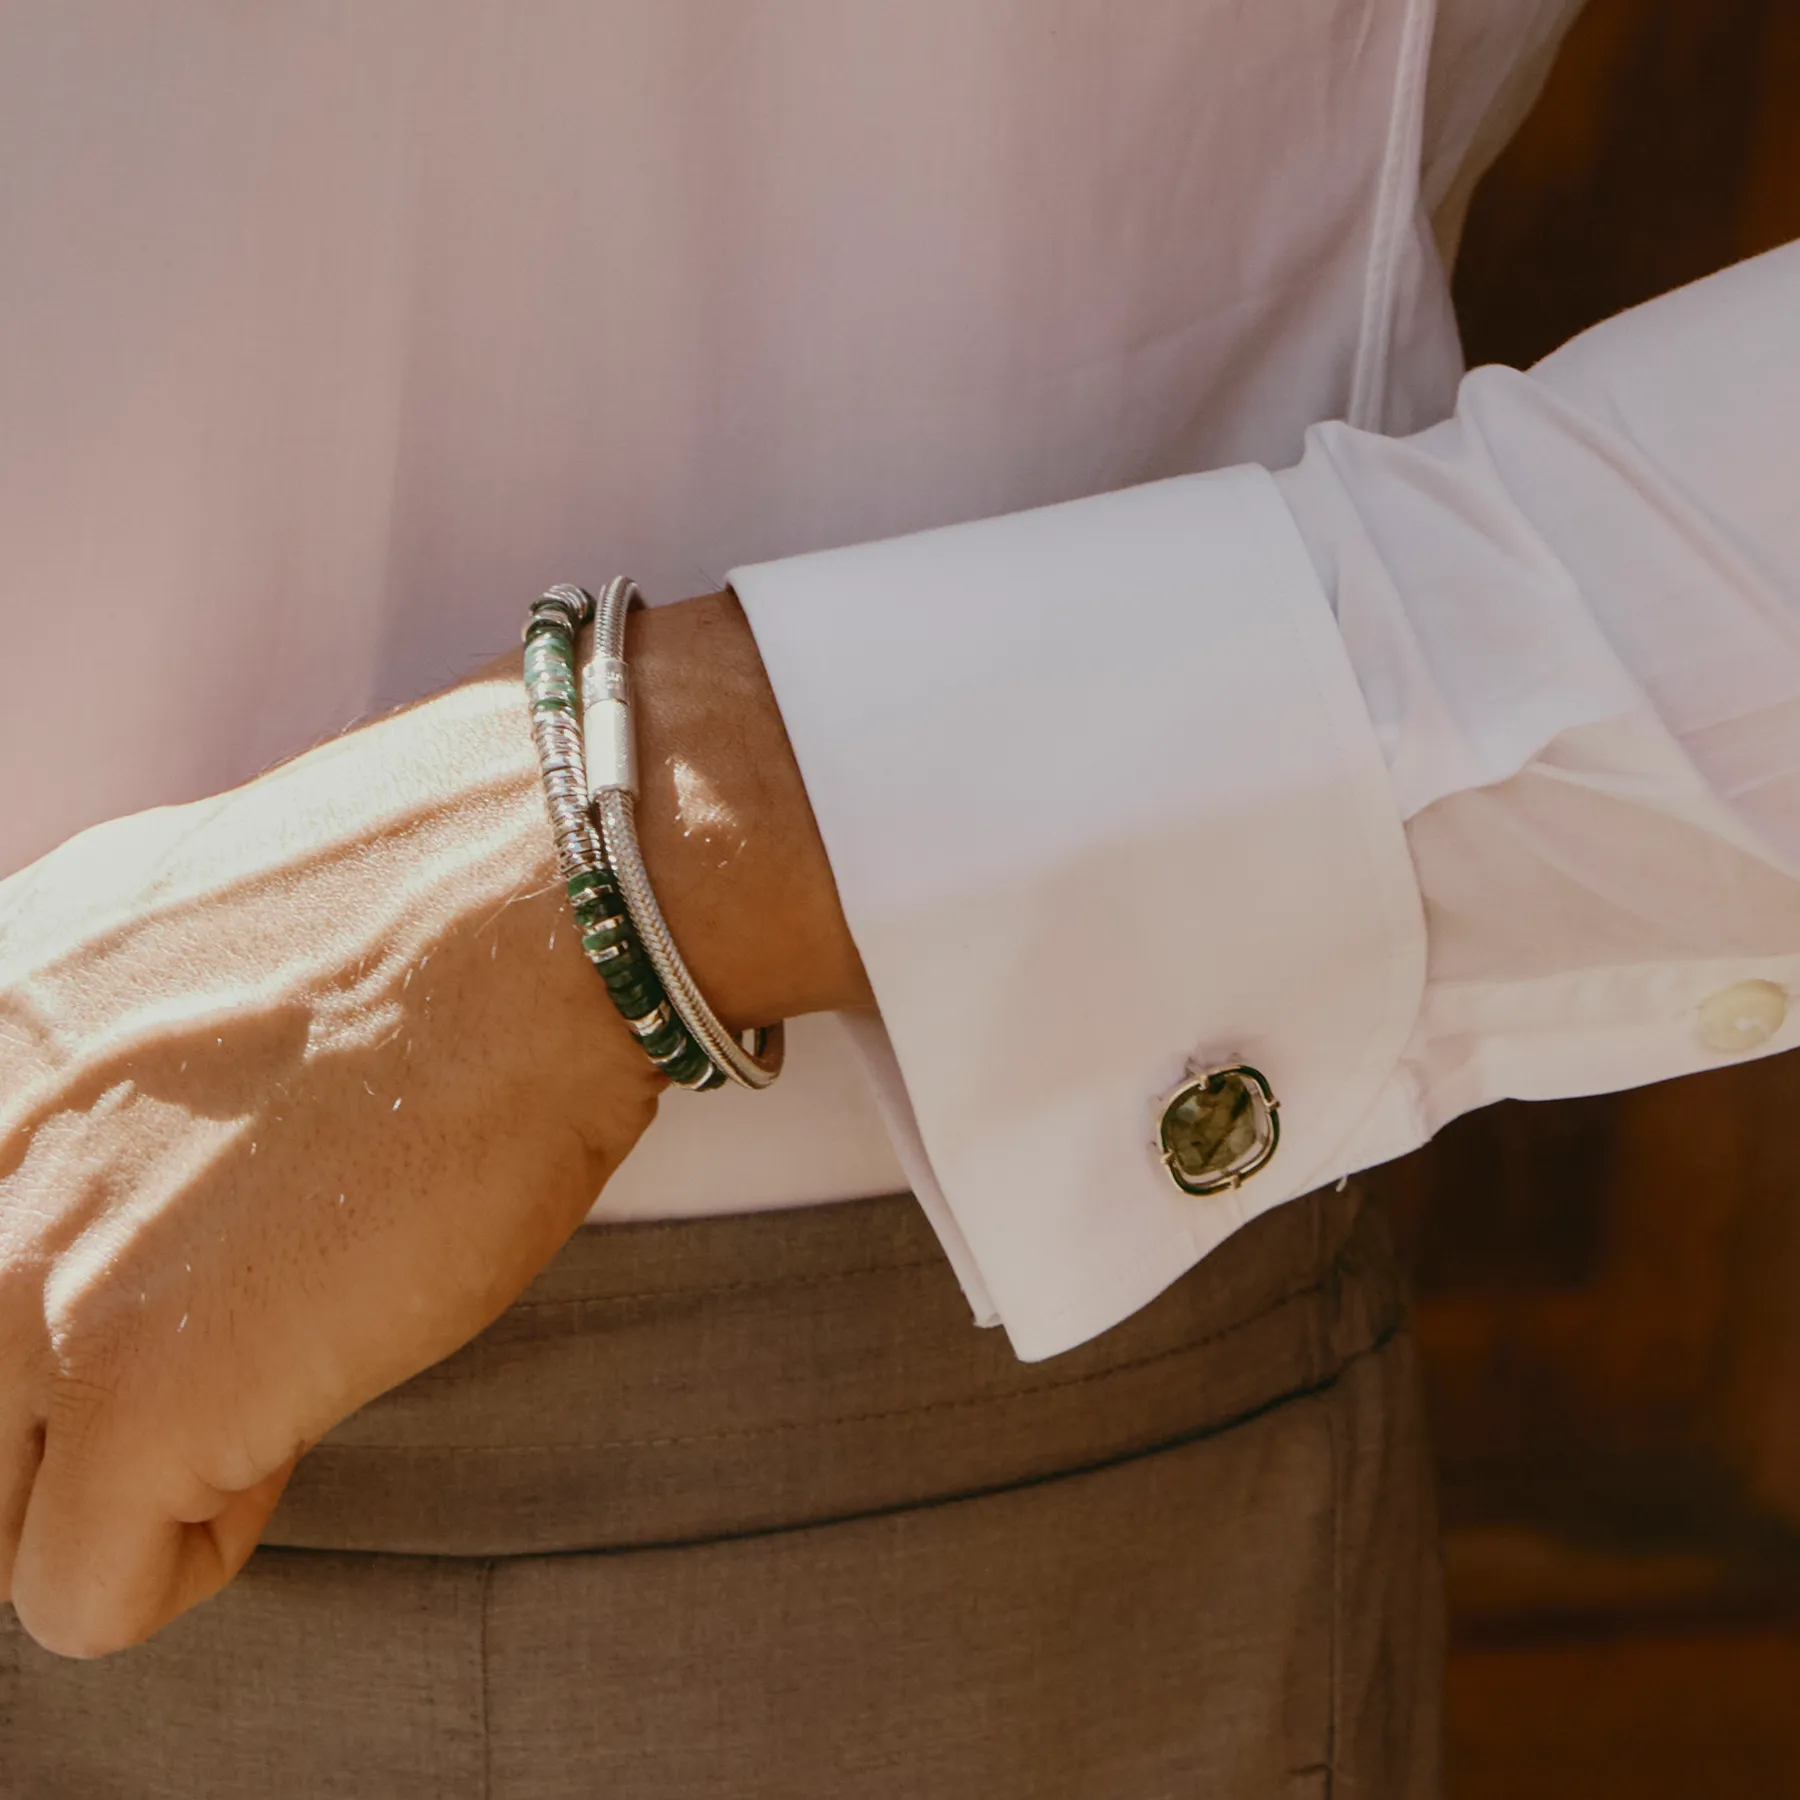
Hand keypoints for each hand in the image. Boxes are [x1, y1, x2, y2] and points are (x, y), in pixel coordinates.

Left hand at [0, 592, 866, 1658]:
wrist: (551, 906)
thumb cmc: (439, 892)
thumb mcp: (179, 919)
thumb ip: (90, 1033)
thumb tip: (116, 1127)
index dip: (67, 1286)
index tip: (180, 1261)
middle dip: (86, 1394)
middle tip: (236, 1323)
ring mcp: (23, 1281)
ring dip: (133, 1474)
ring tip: (275, 1369)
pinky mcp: (137, 1393)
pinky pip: (85, 1594)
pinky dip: (197, 1545)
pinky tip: (293, 1429)